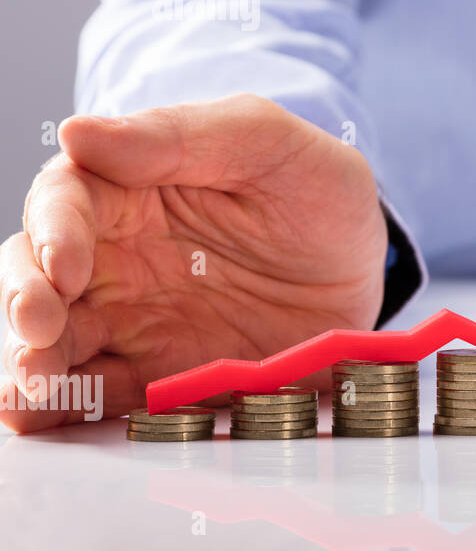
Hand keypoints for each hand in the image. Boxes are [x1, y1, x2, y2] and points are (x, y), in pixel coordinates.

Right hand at [0, 94, 387, 430]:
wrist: (367, 264)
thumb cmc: (314, 186)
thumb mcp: (264, 141)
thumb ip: (177, 136)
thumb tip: (76, 131)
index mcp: (128, 188)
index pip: (64, 201)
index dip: (54, 231)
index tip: (65, 264)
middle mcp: (115, 256)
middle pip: (38, 277)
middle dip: (24, 304)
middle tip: (38, 329)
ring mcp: (134, 320)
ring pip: (56, 342)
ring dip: (32, 366)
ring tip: (30, 390)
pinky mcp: (160, 374)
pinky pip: (104, 394)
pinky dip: (69, 410)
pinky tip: (46, 419)